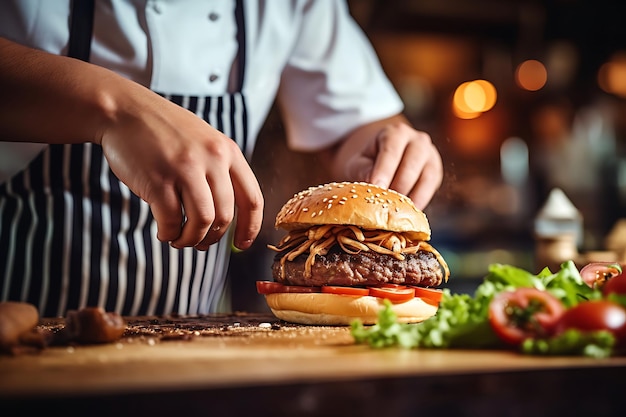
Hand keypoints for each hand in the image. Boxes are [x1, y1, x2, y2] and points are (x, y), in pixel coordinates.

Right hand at [0, 38, 263, 250]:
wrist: (124, 111)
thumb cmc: (163, 131)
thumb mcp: (204, 140)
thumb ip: (219, 170)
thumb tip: (227, 218)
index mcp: (228, 151)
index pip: (252, 199)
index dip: (250, 227)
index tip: (242, 244)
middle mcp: (212, 159)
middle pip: (225, 216)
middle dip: (214, 237)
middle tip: (201, 244)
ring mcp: (185, 169)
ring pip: (202, 222)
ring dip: (192, 239)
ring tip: (180, 240)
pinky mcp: (158, 181)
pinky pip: (171, 221)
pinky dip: (169, 234)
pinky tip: (164, 233)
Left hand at [329, 115, 442, 208]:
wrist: (385, 159)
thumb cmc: (369, 161)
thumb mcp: (360, 162)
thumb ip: (363, 171)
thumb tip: (372, 185)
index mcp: (395, 133)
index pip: (391, 150)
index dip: (384, 170)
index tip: (378, 187)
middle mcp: (417, 140)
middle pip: (412, 163)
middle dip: (399, 185)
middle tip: (386, 203)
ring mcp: (430, 155)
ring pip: (426, 175)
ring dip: (412, 195)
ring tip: (397, 211)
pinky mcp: (435, 171)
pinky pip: (431, 187)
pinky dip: (421, 200)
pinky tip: (408, 212)